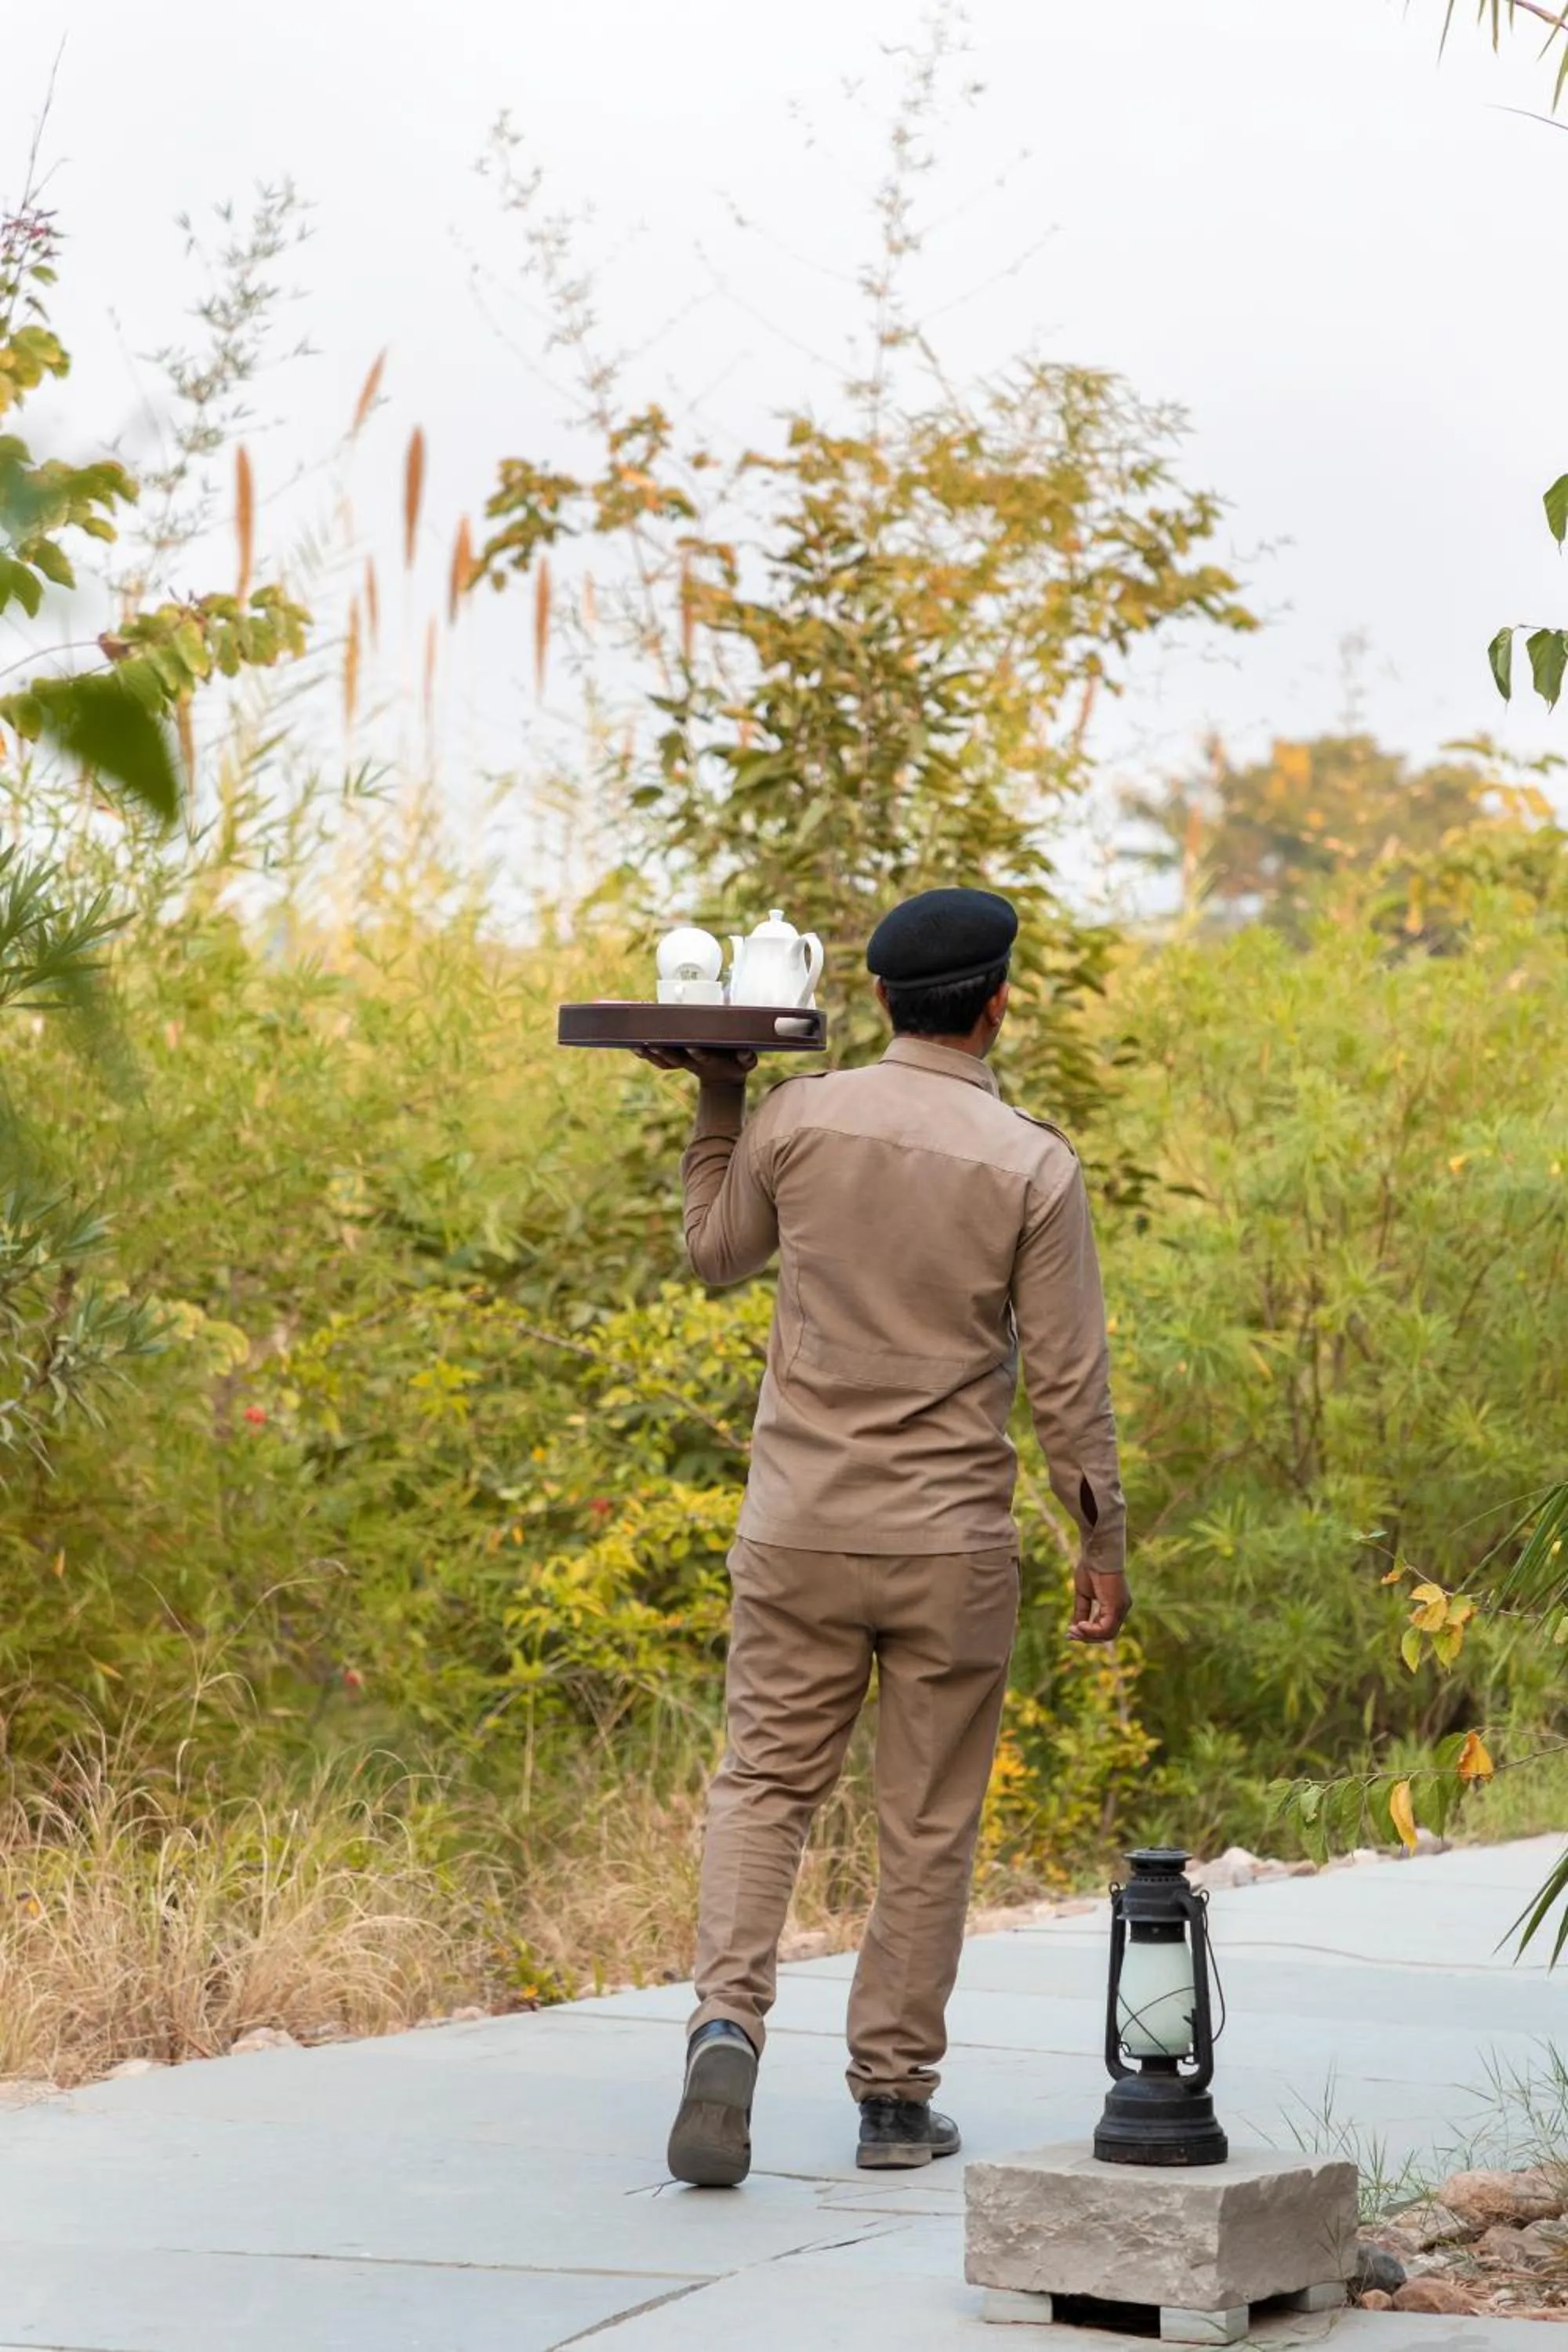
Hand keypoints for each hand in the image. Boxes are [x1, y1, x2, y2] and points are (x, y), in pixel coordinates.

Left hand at [634, 1045, 757, 1082]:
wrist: (722, 1079)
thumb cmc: (735, 1063)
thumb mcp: (746, 1062)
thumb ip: (747, 1058)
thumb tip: (745, 1052)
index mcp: (709, 1061)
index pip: (701, 1057)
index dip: (696, 1053)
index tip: (691, 1046)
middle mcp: (692, 1062)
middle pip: (676, 1059)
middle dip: (665, 1052)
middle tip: (653, 1044)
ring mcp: (681, 1063)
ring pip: (663, 1060)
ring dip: (650, 1054)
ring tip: (636, 1044)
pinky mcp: (672, 1062)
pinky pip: (655, 1060)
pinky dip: (644, 1054)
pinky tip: (631, 1045)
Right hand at [1068, 1564, 1130, 1644]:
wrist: (1097, 1552)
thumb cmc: (1091, 1567)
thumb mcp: (1083, 1593)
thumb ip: (1082, 1611)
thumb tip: (1075, 1628)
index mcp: (1115, 1604)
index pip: (1104, 1628)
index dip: (1088, 1633)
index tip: (1070, 1633)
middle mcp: (1121, 1609)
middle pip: (1107, 1634)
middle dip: (1087, 1637)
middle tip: (1069, 1634)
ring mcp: (1121, 1608)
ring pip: (1107, 1634)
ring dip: (1088, 1635)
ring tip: (1073, 1630)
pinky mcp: (1116, 1606)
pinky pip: (1105, 1628)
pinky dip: (1092, 1630)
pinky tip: (1080, 1626)